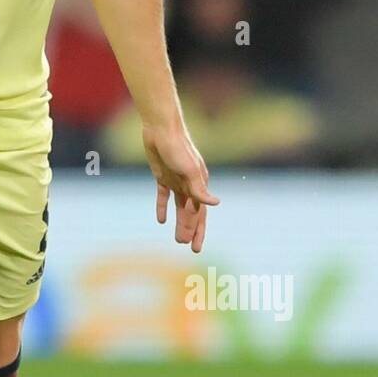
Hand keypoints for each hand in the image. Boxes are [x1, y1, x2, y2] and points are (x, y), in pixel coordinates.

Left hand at [142, 121, 218, 252]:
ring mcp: (176, 180)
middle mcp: (189, 184)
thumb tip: (216, 204)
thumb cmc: (178, 147)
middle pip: (191, 212)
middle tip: (186, 247)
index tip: (196, 248)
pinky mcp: (162, 175)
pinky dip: (162, 208)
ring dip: (179, 222)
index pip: (200, 213)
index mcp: (199, 184)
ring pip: (179, 206)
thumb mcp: (189, 170)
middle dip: (190, 230)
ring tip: (177, 239)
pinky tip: (161, 220)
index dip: (198, 231)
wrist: (161, 128)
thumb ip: (199, 188)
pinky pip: (163, 196)